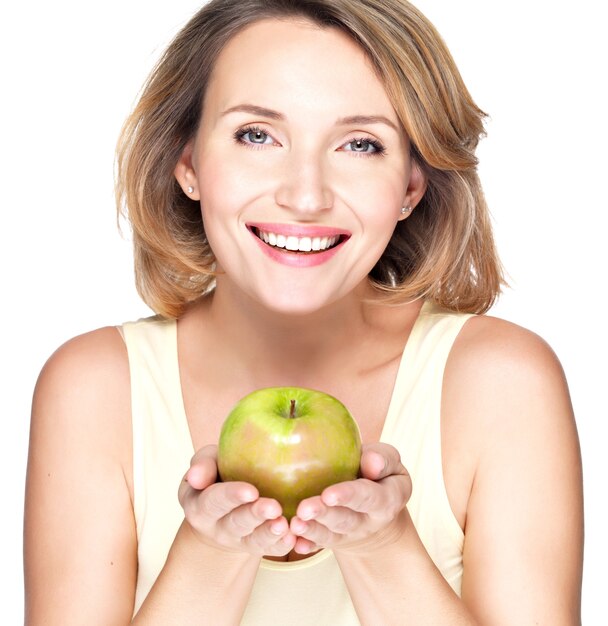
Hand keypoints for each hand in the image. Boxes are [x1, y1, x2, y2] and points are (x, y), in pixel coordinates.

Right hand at [178, 445, 296, 556]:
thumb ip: (202, 465)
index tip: (251, 491)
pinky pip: (271, 549)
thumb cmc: (215, 476)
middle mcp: (219, 527)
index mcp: (201, 506)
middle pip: (238, 522)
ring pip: (254, 539)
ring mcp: (239, 540)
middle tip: (273, 507)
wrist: (221, 508)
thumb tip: (196, 477)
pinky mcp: (258, 546)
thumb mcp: (205, 465)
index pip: (215, 501)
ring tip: (284, 524)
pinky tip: (293, 536)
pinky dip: (282, 545)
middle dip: (255, 515)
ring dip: (270, 533)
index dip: (232, 496)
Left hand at [289, 443, 411, 554]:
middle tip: (304, 509)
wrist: (379, 507)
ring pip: (330, 535)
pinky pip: (319, 545)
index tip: (328, 494)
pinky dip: (307, 545)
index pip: (368, 497)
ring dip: (311, 530)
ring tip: (295, 524)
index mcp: (386, 499)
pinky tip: (295, 544)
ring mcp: (350, 534)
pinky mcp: (334, 540)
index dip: (348, 495)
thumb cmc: (381, 474)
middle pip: (345, 520)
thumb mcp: (391, 462)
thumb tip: (372, 462)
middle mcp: (368, 521)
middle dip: (324, 515)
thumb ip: (384, 459)